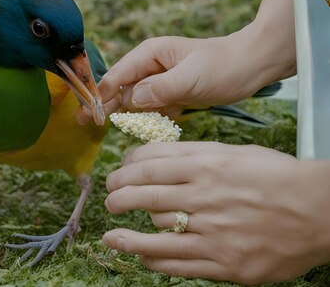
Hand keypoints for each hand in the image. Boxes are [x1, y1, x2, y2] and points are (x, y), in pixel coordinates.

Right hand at [76, 0, 295, 124]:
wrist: (252, 66)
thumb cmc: (223, 66)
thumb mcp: (190, 78)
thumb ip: (160, 89)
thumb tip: (132, 100)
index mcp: (150, 54)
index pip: (117, 75)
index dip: (100, 94)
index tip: (87, 113)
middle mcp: (149, 66)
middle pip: (119, 88)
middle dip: (102, 104)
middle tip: (82, 123)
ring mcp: (159, 80)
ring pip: (132, 100)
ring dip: (120, 114)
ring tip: (98, 128)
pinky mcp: (169, 93)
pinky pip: (149, 108)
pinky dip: (143, 119)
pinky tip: (138, 129)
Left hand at [102, 142, 329, 283]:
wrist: (320, 211)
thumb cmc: (275, 178)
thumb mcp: (234, 154)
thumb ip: (191, 155)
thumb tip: (150, 157)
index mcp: (206, 166)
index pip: (147, 167)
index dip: (123, 172)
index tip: (116, 176)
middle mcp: (205, 198)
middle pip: (143, 197)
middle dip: (117, 198)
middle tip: (109, 201)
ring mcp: (214, 233)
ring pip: (155, 233)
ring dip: (127, 235)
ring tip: (111, 235)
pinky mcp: (224, 263)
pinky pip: (177, 264)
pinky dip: (153, 259)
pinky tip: (141, 255)